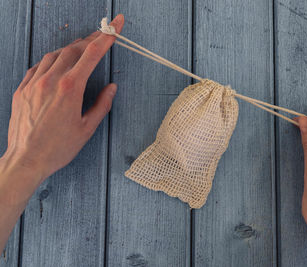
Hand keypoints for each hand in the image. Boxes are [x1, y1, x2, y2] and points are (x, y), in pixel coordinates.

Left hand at [1, 14, 123, 181]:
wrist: (25, 160)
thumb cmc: (58, 148)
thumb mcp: (87, 128)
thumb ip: (102, 105)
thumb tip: (111, 88)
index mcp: (70, 88)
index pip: (92, 54)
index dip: (107, 36)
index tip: (116, 24)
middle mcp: (50, 80)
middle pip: (74, 49)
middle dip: (90, 41)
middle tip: (101, 37)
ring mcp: (33, 83)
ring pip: (54, 54)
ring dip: (70, 50)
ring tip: (81, 52)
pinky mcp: (22, 89)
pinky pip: (38, 66)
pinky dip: (51, 61)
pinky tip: (57, 67)